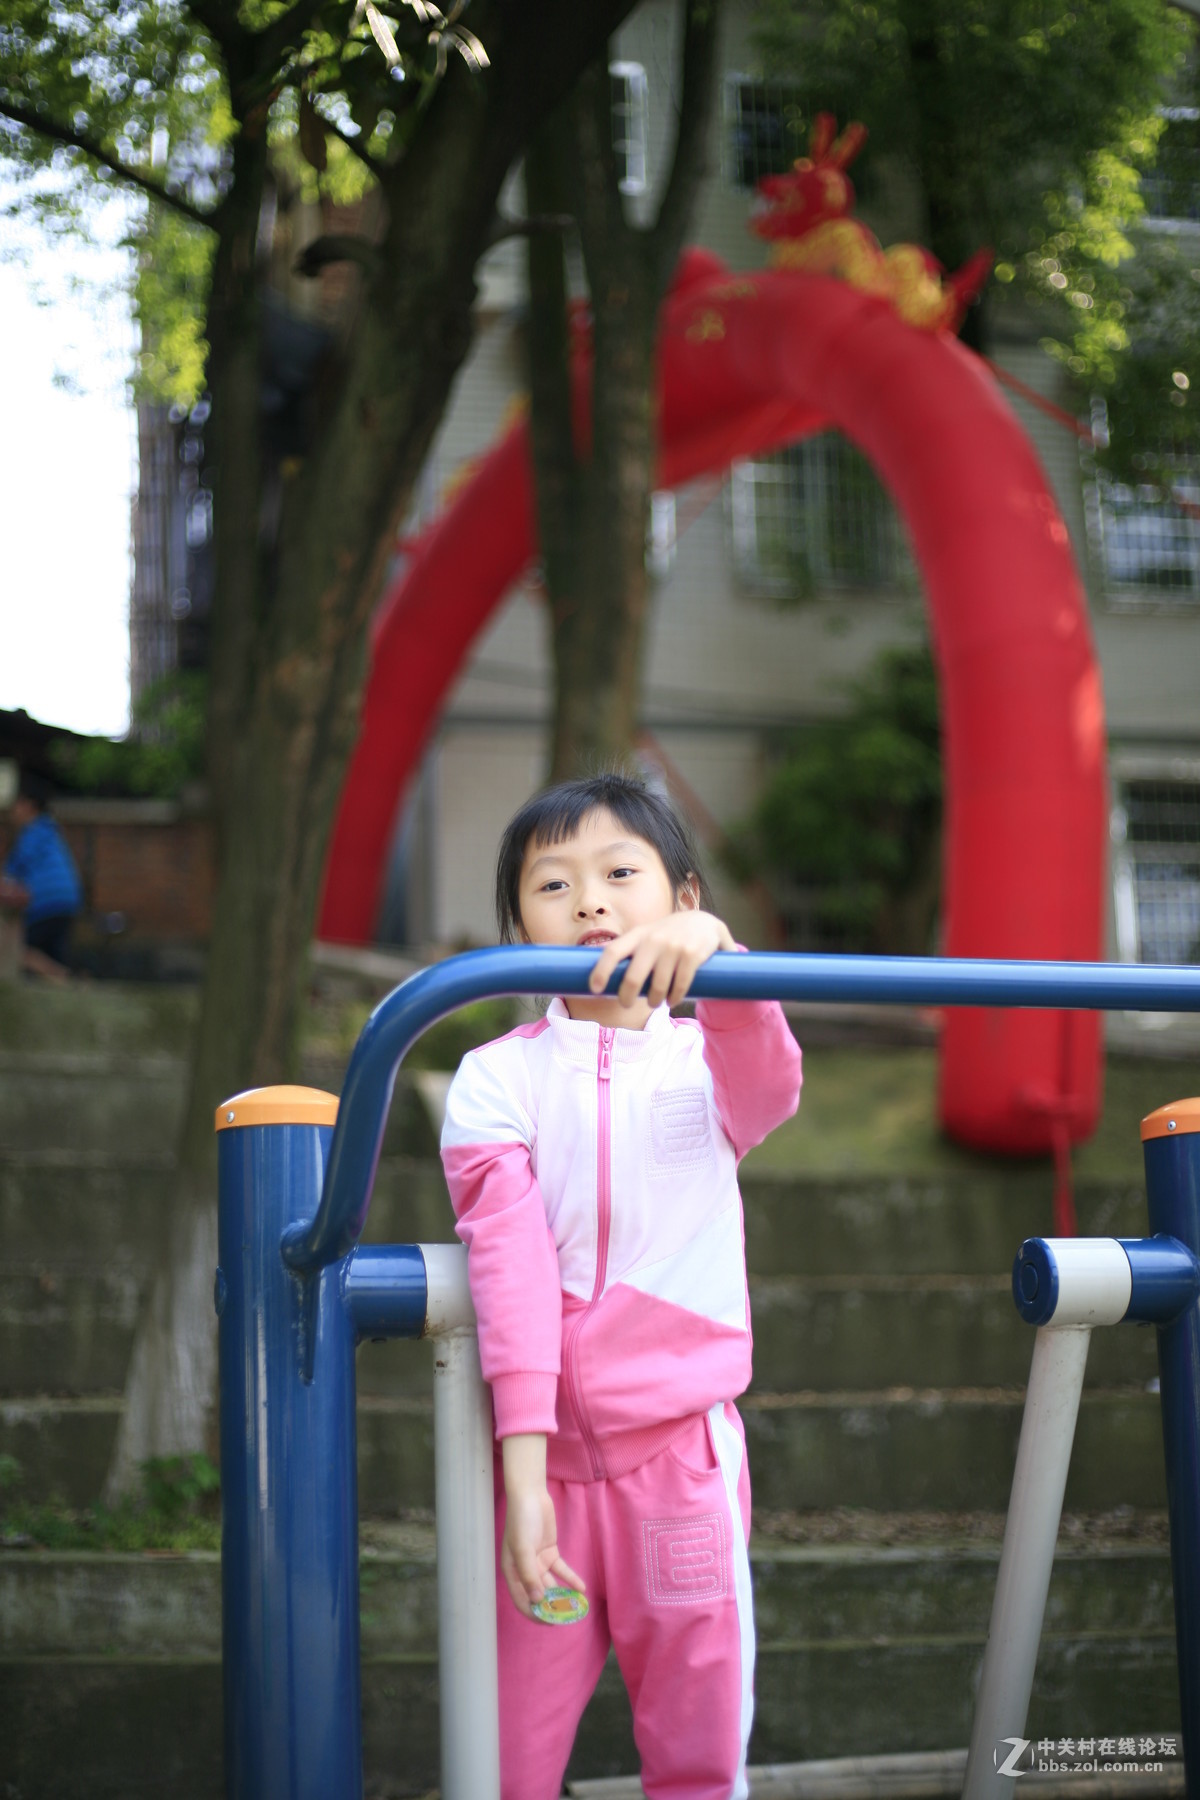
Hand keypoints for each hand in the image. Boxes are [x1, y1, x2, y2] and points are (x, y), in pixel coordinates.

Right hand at [500, 1435, 585, 1617]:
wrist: (530, 1495)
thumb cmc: (521, 1521)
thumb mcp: (523, 1549)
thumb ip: (530, 1575)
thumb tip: (538, 1601)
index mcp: (513, 1572)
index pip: (522, 1600)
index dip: (534, 1613)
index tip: (550, 1622)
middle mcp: (525, 1570)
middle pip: (538, 1595)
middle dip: (552, 1606)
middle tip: (567, 1616)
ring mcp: (538, 1562)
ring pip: (551, 1584)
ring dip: (562, 1594)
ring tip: (577, 1605)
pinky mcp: (550, 1552)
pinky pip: (561, 1570)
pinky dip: (570, 1579)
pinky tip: (581, 1588)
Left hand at [587, 910, 736, 1009]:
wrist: (705, 923)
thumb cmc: (667, 935)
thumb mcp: (647, 935)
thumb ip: (630, 950)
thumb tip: (599, 972)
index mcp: (638, 935)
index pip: (612, 952)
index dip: (600, 971)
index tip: (594, 989)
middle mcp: (654, 939)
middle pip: (633, 977)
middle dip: (626, 997)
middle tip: (626, 1004)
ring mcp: (674, 947)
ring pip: (658, 986)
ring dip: (654, 1001)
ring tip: (654, 1003)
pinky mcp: (692, 955)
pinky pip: (679, 985)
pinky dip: (674, 998)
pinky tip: (672, 1001)